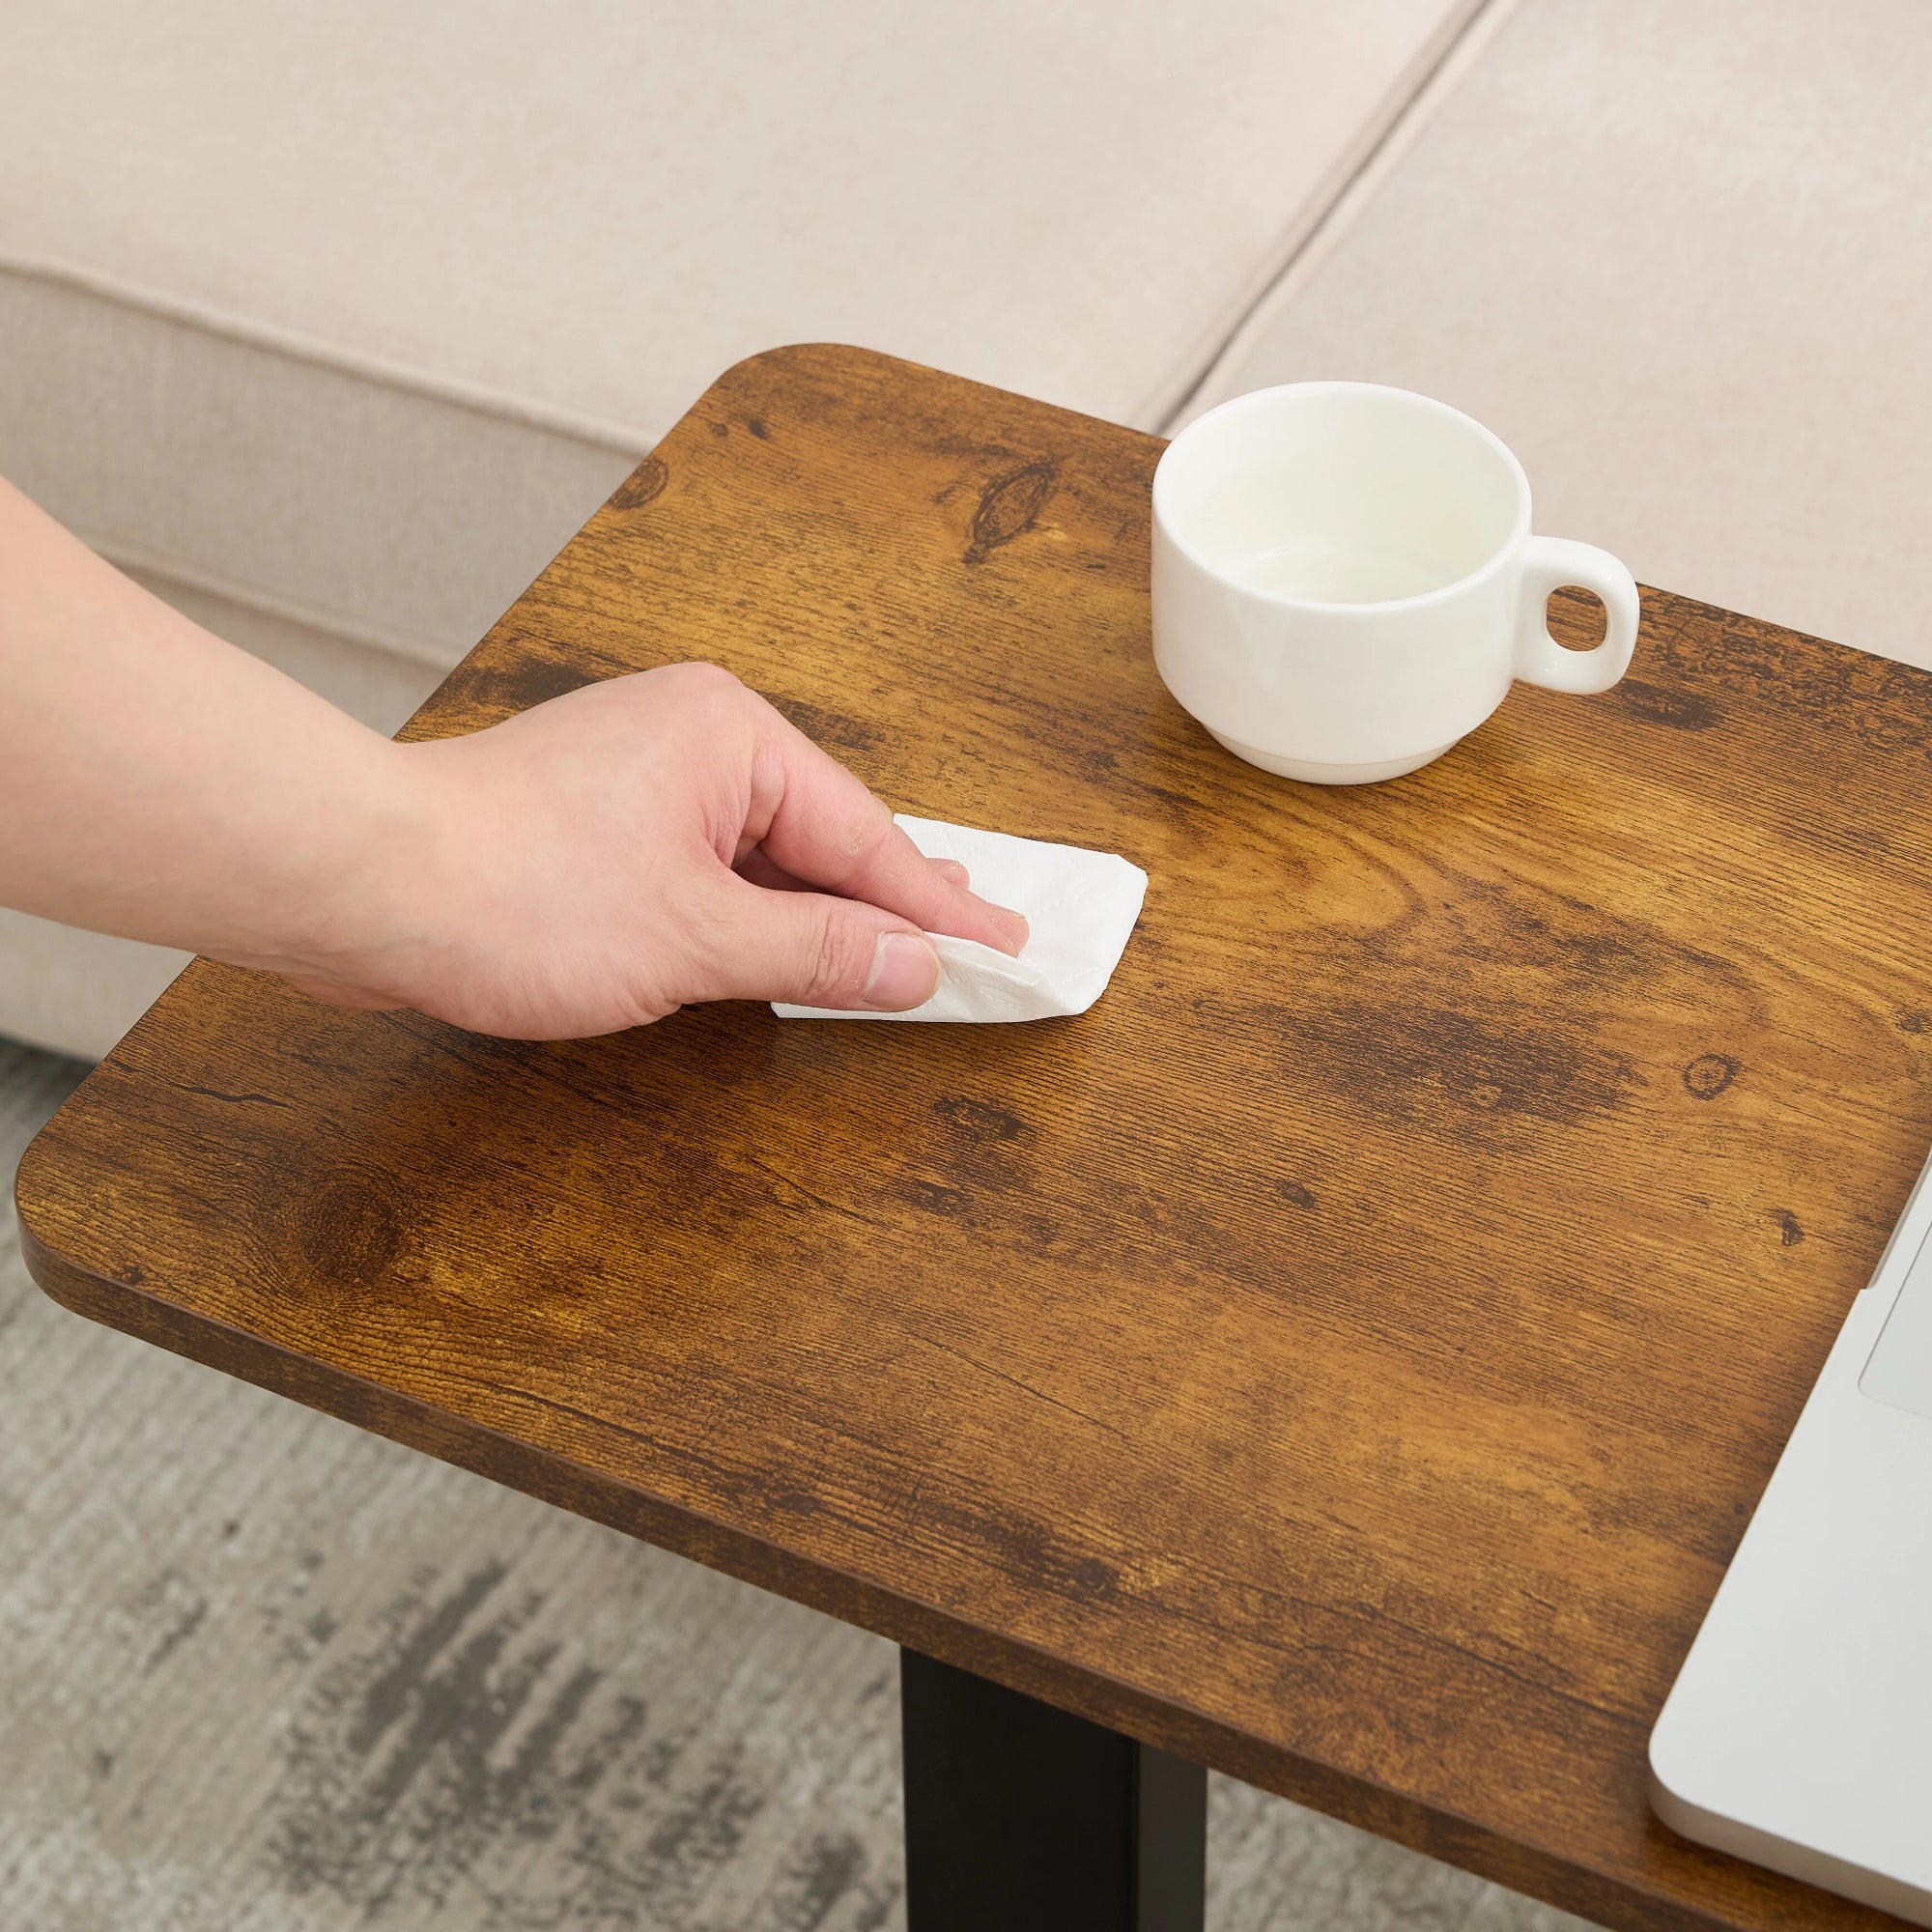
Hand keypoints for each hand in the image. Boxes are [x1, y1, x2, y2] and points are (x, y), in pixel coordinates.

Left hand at [271, 662, 1027, 1038]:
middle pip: (822, 834)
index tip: (1002, 944)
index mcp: (733, 735)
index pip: (864, 836)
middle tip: (976, 937)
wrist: (361, 884)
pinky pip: (708, 863)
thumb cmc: (513, 891)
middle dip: (891, 899)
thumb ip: (816, 954)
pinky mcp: (599, 817)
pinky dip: (752, 911)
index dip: (936, 907)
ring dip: (819, 911)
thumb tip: (912, 963)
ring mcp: (642, 774)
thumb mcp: (695, 939)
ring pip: (763, 853)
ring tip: (898, 946)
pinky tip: (784, 946)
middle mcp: (694, 736)